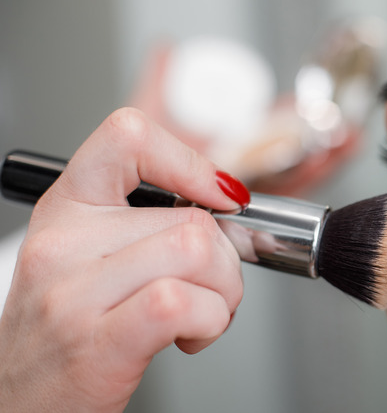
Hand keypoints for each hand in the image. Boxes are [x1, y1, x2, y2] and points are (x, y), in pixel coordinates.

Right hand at [0, 108, 244, 411]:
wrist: (24, 402)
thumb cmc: (71, 332)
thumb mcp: (94, 257)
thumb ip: (149, 223)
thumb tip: (225, 203)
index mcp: (67, 208)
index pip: (128, 136)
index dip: (191, 161)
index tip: (221, 196)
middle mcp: (64, 242)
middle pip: (192, 217)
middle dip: (227, 261)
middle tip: (210, 290)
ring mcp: (75, 292)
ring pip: (197, 251)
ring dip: (225, 292)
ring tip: (202, 314)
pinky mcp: (98, 342)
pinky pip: (185, 302)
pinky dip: (212, 320)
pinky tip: (191, 335)